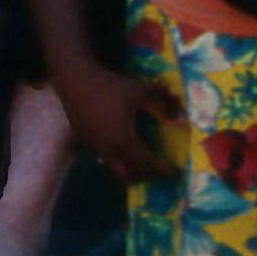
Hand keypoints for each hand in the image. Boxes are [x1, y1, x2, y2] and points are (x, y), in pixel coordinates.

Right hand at [56, 60, 174, 183]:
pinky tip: (121, 144)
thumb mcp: (141, 91)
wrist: (75, 79)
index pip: (146, 164)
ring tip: (141, 160)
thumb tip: (180, 118)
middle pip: (127, 174)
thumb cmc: (110, 86)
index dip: (162, 170)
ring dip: (128, 167)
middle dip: (144, 176)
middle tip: (158, 171)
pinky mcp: (83, 140)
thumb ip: (163, 103)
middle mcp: (107, 149)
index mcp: (123, 140)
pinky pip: (102, 156)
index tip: (175, 172)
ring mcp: (93, 146)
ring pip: (113, 167)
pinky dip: (116, 156)